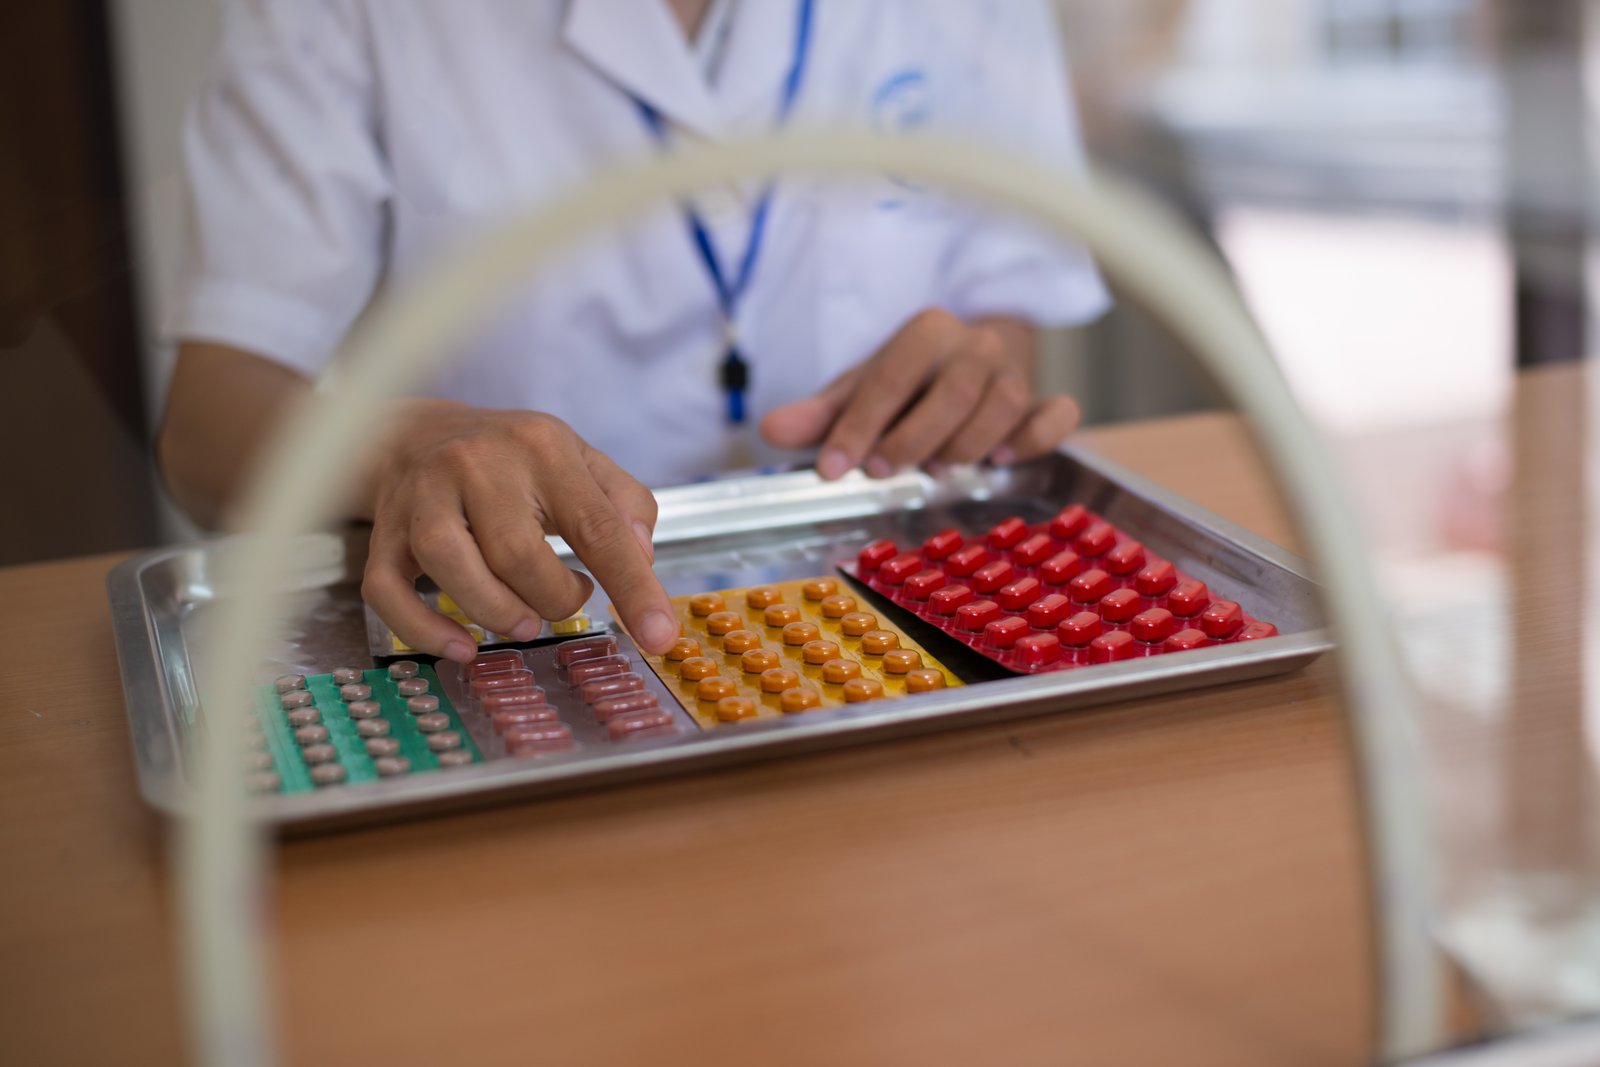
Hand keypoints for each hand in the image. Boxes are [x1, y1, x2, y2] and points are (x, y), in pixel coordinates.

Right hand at [358, 401, 679, 660]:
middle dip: (551, 599)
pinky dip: (424, 629)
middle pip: (515, 552)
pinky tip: (460, 647)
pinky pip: (388, 589)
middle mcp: (476, 464)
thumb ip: (627, 505)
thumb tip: (643, 560)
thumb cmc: (513, 458)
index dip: (633, 586)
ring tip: (522, 622)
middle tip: (565, 601)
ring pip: (449, 564)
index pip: (598, 525)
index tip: (659, 635)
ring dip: (494, 612)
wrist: (416, 432)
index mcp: (542, 448)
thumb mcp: (582, 460)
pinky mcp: (384, 532)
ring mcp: (421, 496)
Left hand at [760, 309, 1079, 478]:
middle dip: (912, 437)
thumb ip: (820, 415)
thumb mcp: (860, 392)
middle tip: (881, 470)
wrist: (970, 361)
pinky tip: (1001, 460)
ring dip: (965, 445)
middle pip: (951, 391)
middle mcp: (975, 345)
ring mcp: (1015, 372)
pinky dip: (1034, 438)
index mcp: (925, 332)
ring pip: (1002, 405)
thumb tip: (772, 428)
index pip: (890, 377)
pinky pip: (1057, 415)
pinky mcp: (1043, 401)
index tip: (832, 469)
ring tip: (936, 470)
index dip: (858, 425)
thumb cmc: (910, 384)